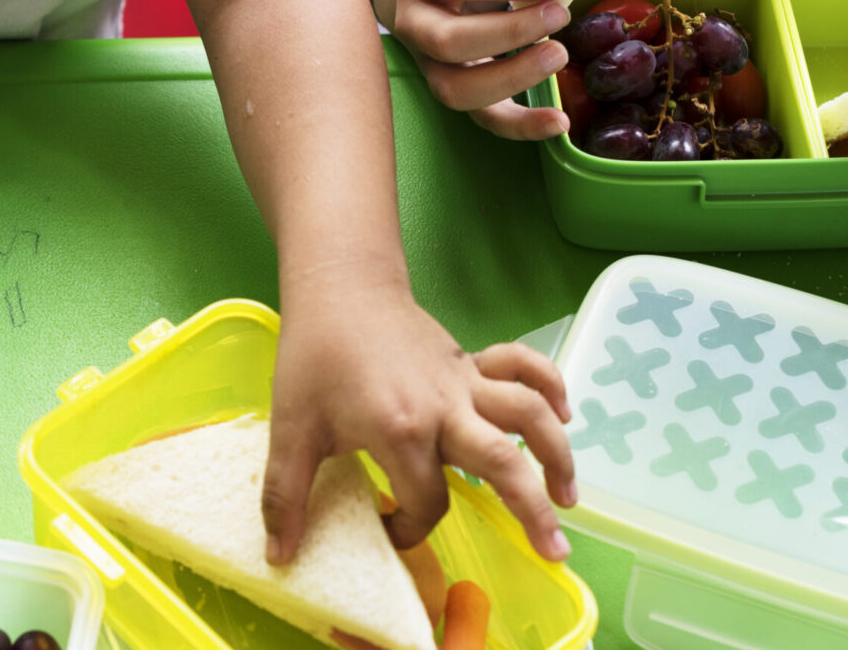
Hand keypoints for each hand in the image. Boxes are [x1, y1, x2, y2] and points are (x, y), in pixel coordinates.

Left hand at [261, 286, 576, 563]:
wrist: (340, 289)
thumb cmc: (314, 356)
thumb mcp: (291, 429)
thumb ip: (286, 496)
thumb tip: (279, 557)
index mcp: (401, 430)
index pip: (427, 501)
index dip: (412, 528)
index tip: (392, 531)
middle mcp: (444, 407)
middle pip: (504, 462)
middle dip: (532, 511)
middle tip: (555, 553)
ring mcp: (464, 382)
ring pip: (528, 414)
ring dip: (557, 455)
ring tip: (568, 500)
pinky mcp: (472, 362)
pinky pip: (524, 369)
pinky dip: (550, 387)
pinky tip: (565, 416)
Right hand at [392, 0, 576, 139]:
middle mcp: (414, 26)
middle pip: (450, 42)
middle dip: (511, 32)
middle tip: (559, 15)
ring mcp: (429, 66)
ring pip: (458, 90)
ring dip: (513, 76)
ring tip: (558, 55)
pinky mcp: (453, 94)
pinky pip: (483, 119)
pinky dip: (522, 126)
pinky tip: (558, 122)